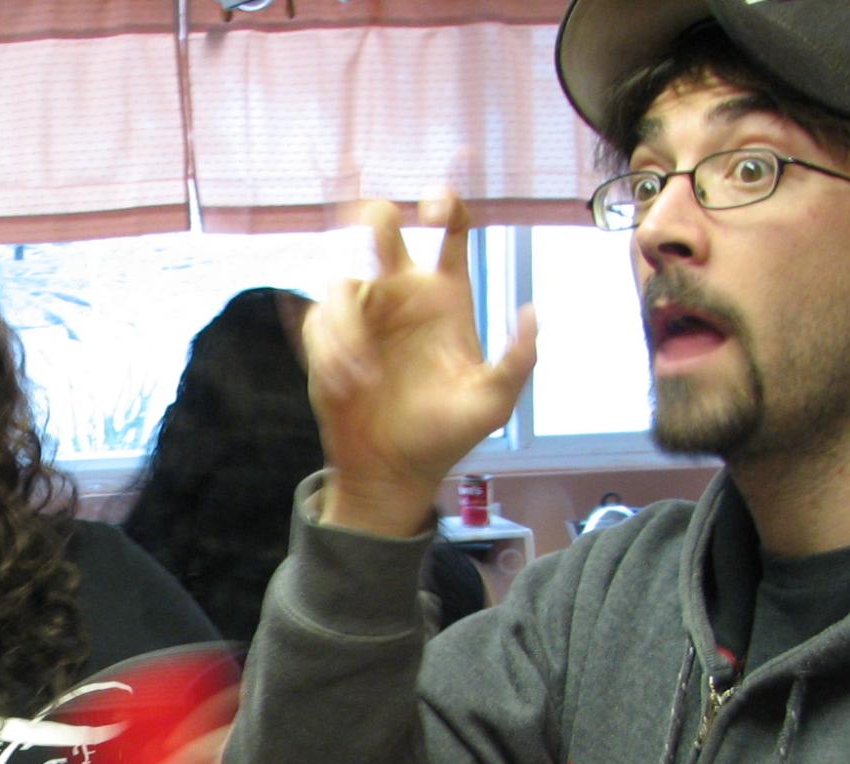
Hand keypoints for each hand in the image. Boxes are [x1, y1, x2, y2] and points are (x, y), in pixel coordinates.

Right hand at [303, 196, 537, 535]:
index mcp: (445, 296)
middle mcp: (401, 296)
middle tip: (379, 225)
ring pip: (342, 284)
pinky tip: (346, 384)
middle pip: (383, 230)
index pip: (450, 232)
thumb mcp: (494, 402)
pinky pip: (319, 323)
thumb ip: (518, 358)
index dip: (445, 206)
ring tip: (362, 377)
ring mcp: (362, 316)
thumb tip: (530, 310)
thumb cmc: (446, 435)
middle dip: (377, 218)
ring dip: (347, 328)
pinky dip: (330, 352)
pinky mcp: (327, 342)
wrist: (394, 471)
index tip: (435, 208)